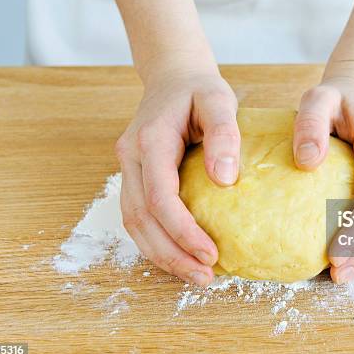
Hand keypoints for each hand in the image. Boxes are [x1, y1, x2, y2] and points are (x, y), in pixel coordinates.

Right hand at [115, 69, 240, 285]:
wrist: (172, 76)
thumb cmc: (198, 88)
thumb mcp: (218, 99)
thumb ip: (223, 133)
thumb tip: (226, 180)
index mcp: (150, 140)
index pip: (159, 197)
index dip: (182, 231)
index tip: (210, 253)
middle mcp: (130, 157)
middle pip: (140, 219)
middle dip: (171, 254)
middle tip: (205, 277)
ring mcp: (128, 168)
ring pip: (134, 223)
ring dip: (162, 254)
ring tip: (196, 275)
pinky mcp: (135, 176)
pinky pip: (139, 216)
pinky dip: (158, 241)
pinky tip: (181, 254)